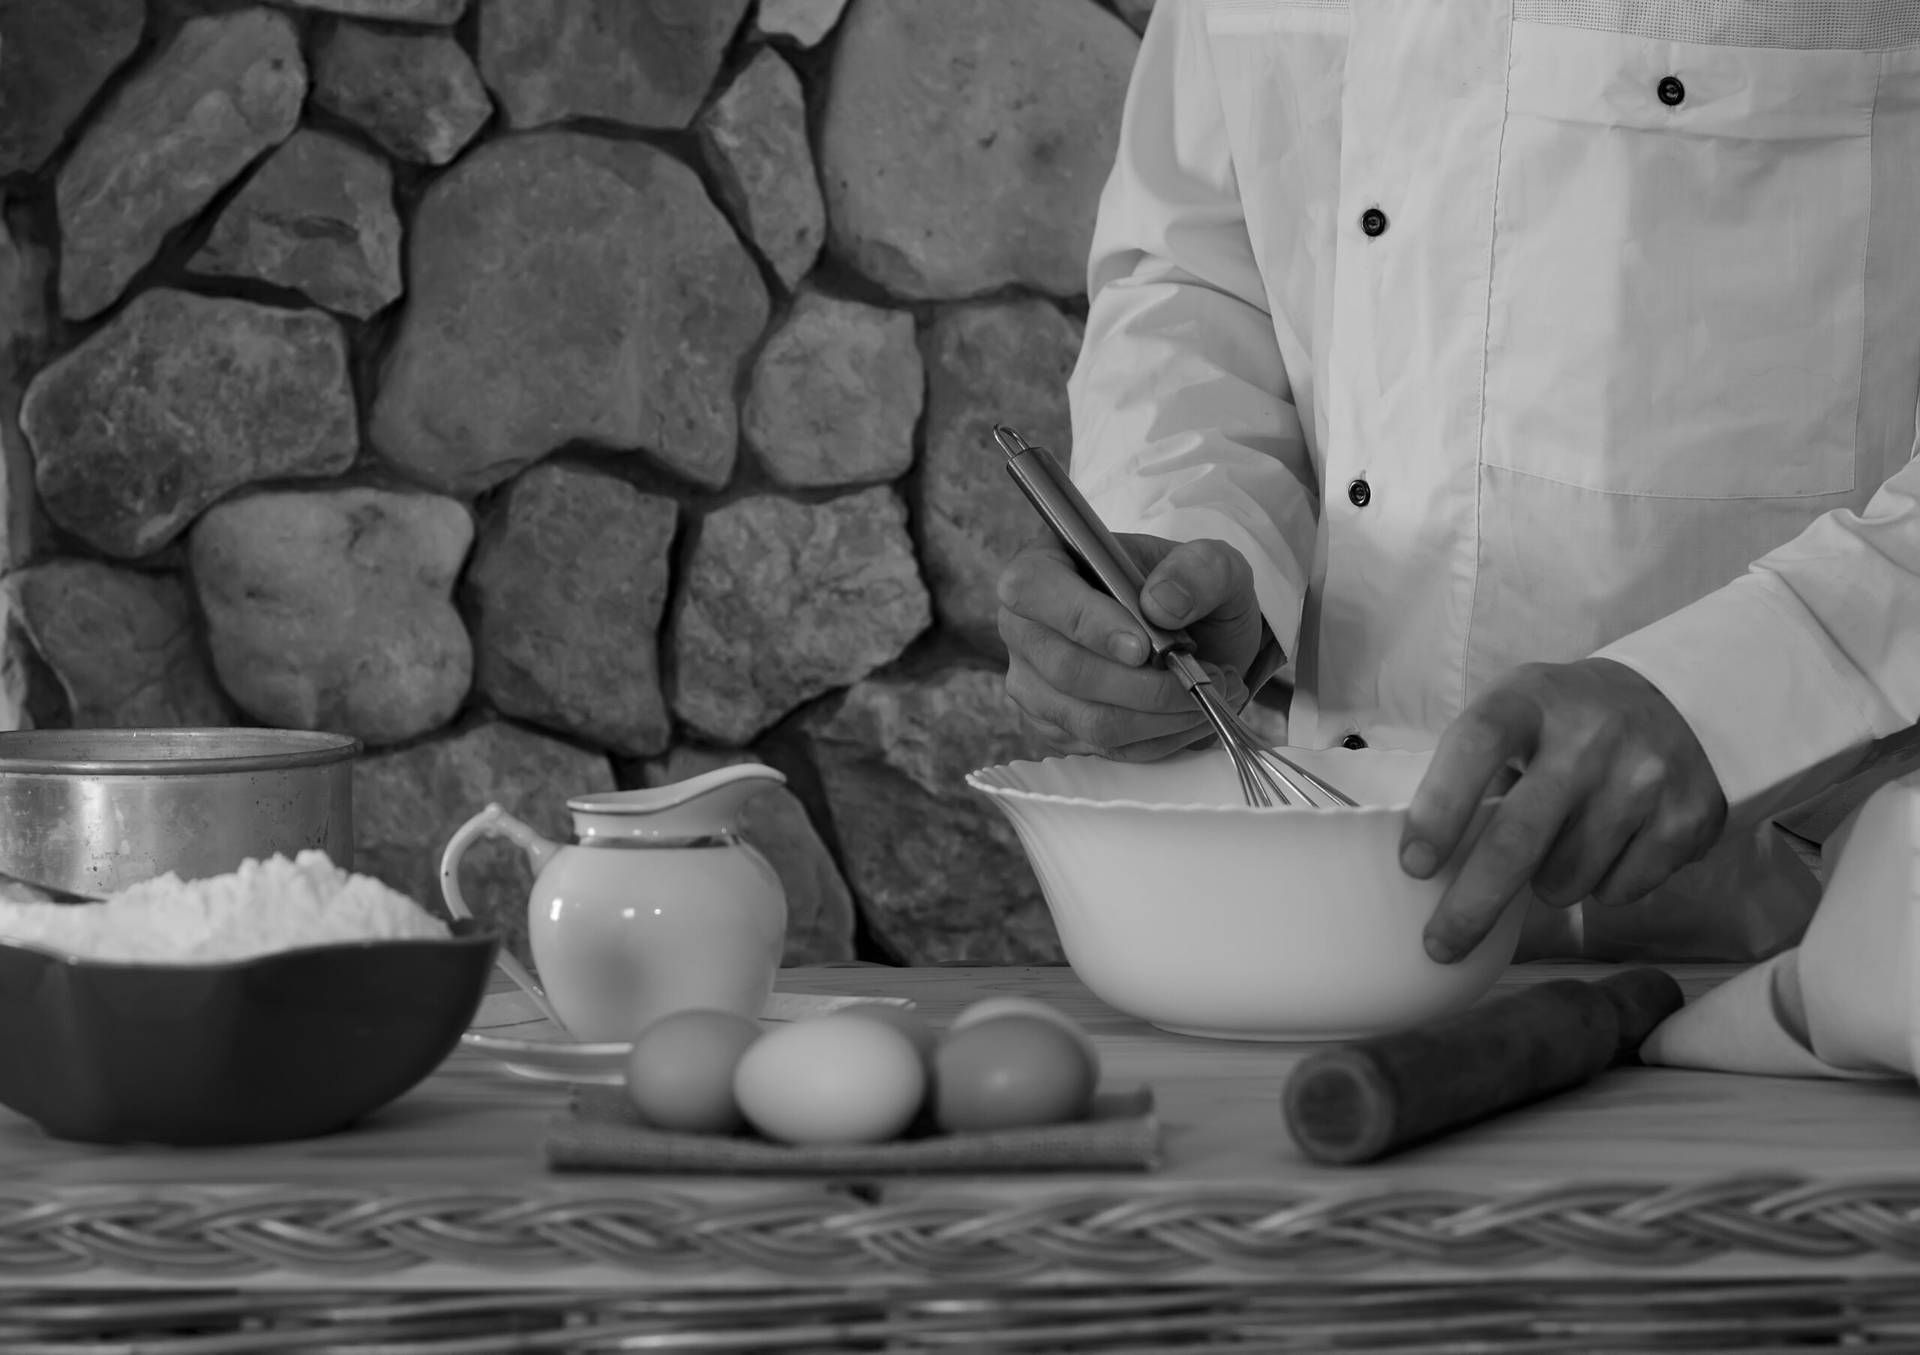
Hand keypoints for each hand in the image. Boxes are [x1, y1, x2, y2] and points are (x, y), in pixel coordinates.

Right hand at [997, 532, 1264, 759]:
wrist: (1197, 638)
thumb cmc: (1191, 593)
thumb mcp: (1215, 565)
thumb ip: (1198, 570)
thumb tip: (1161, 605)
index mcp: (1045, 565)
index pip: (1034, 590)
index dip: (1085, 622)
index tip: (1144, 647)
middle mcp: (1025, 627)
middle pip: (1066, 668)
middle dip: (1145, 685)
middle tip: (1201, 677)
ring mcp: (1034, 683)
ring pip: (1089, 718)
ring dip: (1160, 716)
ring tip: (1205, 694)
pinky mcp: (1056, 728)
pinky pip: (1105, 747)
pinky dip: (1158, 738)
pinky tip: (1188, 715)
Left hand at [1399, 658, 1726, 962]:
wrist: (1676, 702)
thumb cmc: (1561, 723)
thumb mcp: (1512, 714)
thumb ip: (1471, 772)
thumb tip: (1427, 866)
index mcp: (1529, 701)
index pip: (1476, 746)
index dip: (1440, 809)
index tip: (1415, 866)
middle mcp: (1590, 736)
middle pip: (1518, 838)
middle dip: (1472, 906)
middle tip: (1441, 945)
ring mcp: (1645, 776)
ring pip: (1567, 879)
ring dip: (1547, 886)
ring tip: (1558, 847)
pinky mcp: (1687, 818)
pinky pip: (1620, 890)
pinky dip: (1601, 886)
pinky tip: (1610, 847)